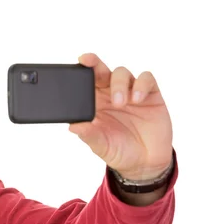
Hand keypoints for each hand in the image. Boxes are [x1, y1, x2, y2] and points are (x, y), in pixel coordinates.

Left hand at [68, 53, 172, 179]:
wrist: (145, 162)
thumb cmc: (118, 150)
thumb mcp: (100, 146)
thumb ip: (89, 135)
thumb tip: (73, 127)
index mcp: (94, 103)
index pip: (85, 82)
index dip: (81, 70)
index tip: (78, 62)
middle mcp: (110, 94)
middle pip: (102, 71)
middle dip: (95, 64)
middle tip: (90, 63)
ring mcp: (130, 92)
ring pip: (122, 73)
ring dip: (119, 84)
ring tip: (121, 102)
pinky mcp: (150, 94)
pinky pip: (146, 79)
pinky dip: (141, 85)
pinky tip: (137, 99)